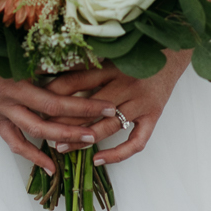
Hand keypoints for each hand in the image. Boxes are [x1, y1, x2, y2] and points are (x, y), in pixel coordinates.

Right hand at [0, 24, 116, 177]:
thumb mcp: (7, 37)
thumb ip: (35, 47)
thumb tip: (68, 45)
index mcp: (17, 69)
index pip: (56, 79)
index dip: (81, 82)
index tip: (104, 79)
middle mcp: (11, 92)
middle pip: (52, 107)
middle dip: (82, 112)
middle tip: (110, 114)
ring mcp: (1, 108)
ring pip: (36, 128)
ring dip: (64, 135)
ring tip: (89, 140)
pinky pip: (15, 142)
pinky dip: (33, 156)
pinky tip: (51, 166)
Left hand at [43, 50, 193, 166]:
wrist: (174, 50)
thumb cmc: (138, 50)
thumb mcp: (111, 50)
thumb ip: (86, 59)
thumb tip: (52, 65)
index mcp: (112, 65)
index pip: (77, 80)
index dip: (55, 91)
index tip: (36, 101)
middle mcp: (126, 84)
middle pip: (90, 107)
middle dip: (64, 120)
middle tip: (42, 130)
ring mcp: (141, 102)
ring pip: (108, 126)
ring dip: (84, 139)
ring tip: (62, 148)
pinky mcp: (154, 116)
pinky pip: (136, 141)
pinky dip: (118, 154)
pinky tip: (98, 160)